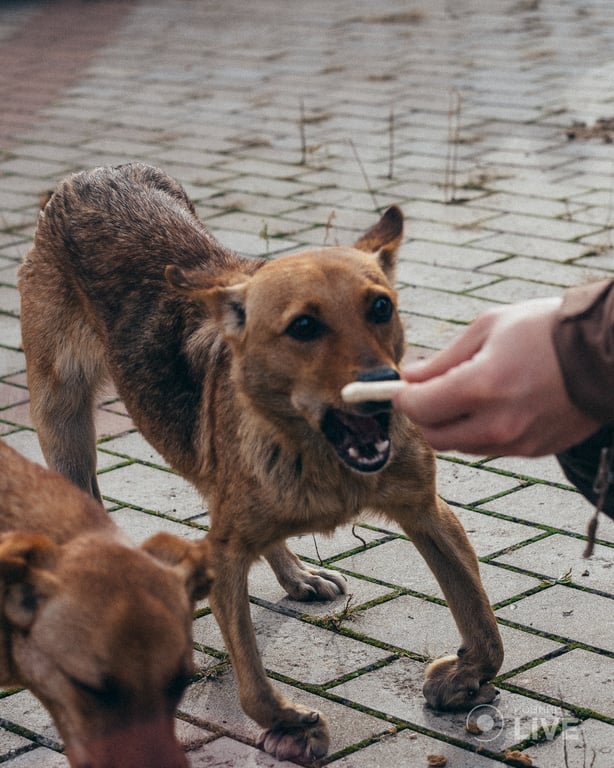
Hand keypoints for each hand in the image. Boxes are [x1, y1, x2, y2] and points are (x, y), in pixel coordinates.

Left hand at [393, 298, 599, 455]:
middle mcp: (496, 423)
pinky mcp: (532, 451)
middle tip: (426, 393)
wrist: (606, 353)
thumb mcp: (487, 329)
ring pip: (460, 445)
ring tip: (463, 394)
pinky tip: (493, 405)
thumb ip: (442, 359)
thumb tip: (408, 378)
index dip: (401, 397)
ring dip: (449, 424)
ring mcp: (516, 442)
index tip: (398, 388)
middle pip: (434, 435)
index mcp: (481, 386)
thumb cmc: (545, 331)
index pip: (419, 407)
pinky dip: (478, 431)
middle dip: (422, 415)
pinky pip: (488, 448)